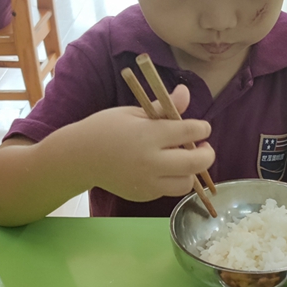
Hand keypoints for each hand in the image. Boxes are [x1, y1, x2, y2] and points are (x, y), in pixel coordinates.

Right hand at [75, 84, 213, 201]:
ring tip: (183, 159)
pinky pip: (169, 190)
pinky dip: (172, 179)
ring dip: (191, 171)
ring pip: (186, 183)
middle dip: (207, 154)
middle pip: (196, 163)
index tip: (202, 127)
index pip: (190, 132)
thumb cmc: (106, 128)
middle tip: (203, 146)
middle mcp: (151, 161)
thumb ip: (163, 107)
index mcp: (149, 135)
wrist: (80, 157)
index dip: (202, 128)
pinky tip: (163, 168)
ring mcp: (148, 182)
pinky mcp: (143, 195)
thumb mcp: (134, 112)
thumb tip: (186, 91)